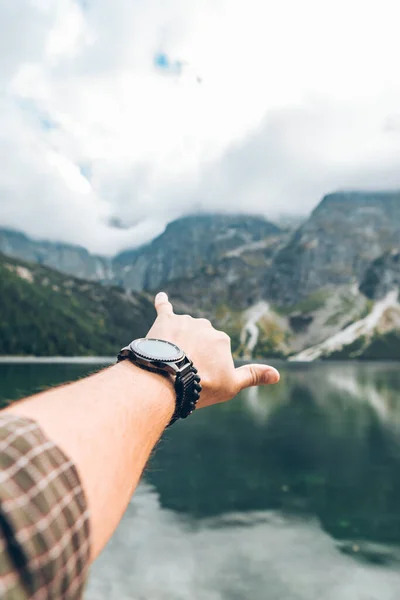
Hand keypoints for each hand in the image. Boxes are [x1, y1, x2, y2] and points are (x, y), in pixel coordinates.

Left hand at [147, 292, 279, 408]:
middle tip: (182, 372)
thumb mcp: (231, 385)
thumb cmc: (201, 385)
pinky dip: (162, 301)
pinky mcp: (164, 321)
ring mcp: (184, 322)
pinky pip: (164, 307)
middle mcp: (205, 325)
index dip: (206, 367)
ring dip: (177, 342)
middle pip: (199, 339)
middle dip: (192, 353)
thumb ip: (253, 376)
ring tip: (169, 361)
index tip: (198, 378)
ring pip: (182, 329)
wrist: (167, 380)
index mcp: (222, 339)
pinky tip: (160, 296)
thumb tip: (277, 374)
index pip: (215, 352)